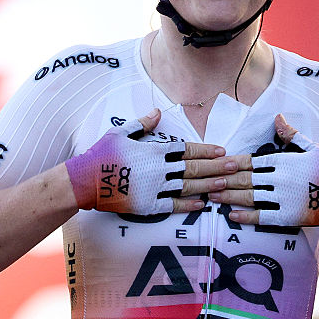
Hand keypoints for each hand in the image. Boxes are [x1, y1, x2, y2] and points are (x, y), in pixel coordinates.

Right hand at [65, 109, 235, 214]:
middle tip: (234, 166)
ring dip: (208, 185)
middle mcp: (158, 169)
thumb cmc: (102, 154)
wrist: (84, 181)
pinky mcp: (147, 206)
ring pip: (187, 186)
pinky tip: (203, 204)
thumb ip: (143, 124)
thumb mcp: (121, 132)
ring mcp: (154, 188)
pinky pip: (173, 206)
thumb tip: (158, 112)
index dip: (205, 150)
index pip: (186, 149)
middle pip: (193, 168)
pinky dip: (189, 205)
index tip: (221, 150)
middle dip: (216, 167)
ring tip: (225, 184)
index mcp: (154, 150)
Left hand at [208, 114, 318, 225]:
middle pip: (245, 178)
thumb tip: (277, 118)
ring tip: (212, 197)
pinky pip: (261, 216)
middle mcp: (280, 178)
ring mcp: (283, 198)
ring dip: (228, 197)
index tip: (217, 164)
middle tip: (206, 181)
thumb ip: (291, 135)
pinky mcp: (287, 216)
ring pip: (249, 196)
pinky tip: (231, 215)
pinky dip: (244, 215)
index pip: (251, 161)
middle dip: (223, 180)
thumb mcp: (312, 148)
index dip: (232, 163)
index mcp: (284, 160)